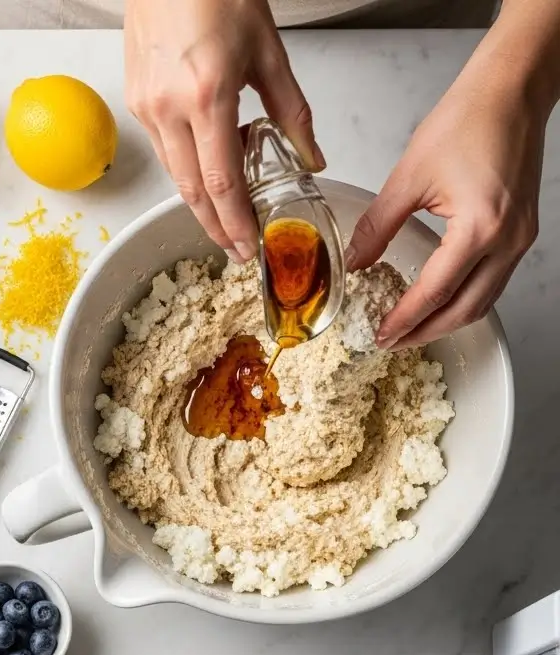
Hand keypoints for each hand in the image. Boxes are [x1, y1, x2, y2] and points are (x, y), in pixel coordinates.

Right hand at [124, 0, 324, 262]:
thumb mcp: (268, 52)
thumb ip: (292, 113)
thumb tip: (311, 157)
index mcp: (207, 95)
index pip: (222, 182)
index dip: (235, 222)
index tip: (247, 246)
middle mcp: (169, 107)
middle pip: (192, 191)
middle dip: (216, 226)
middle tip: (236, 247)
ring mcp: (146, 106)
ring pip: (175, 173)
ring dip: (201, 199)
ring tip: (227, 213)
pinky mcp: (136, 100)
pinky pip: (163, 148)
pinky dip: (187, 166)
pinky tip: (208, 164)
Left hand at [346, 56, 545, 348]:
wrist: (510, 90)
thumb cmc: (468, 120)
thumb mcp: (409, 177)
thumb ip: (377, 226)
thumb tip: (355, 262)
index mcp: (479, 227)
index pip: (435, 292)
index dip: (405, 319)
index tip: (382, 335)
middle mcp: (507, 240)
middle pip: (464, 310)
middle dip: (426, 332)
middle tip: (393, 342)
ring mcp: (519, 238)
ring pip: (483, 301)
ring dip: (446, 321)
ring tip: (412, 329)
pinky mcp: (521, 232)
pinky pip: (493, 282)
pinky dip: (464, 298)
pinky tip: (439, 301)